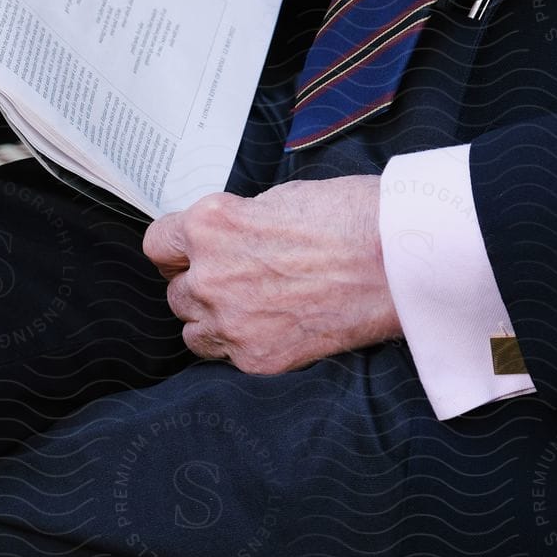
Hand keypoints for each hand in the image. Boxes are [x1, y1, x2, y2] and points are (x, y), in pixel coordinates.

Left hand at [143, 178, 401, 373]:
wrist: (398, 262)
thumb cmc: (351, 219)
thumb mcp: (280, 199)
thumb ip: (239, 222)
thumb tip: (227, 237)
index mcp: (210, 226)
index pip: (157, 245)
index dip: (178, 249)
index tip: (192, 254)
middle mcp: (210, 275)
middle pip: (176, 291)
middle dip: (201, 285)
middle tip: (238, 280)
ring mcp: (231, 321)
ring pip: (193, 330)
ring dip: (214, 320)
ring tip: (254, 307)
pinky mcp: (256, 357)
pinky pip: (225, 356)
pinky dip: (243, 344)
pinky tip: (275, 327)